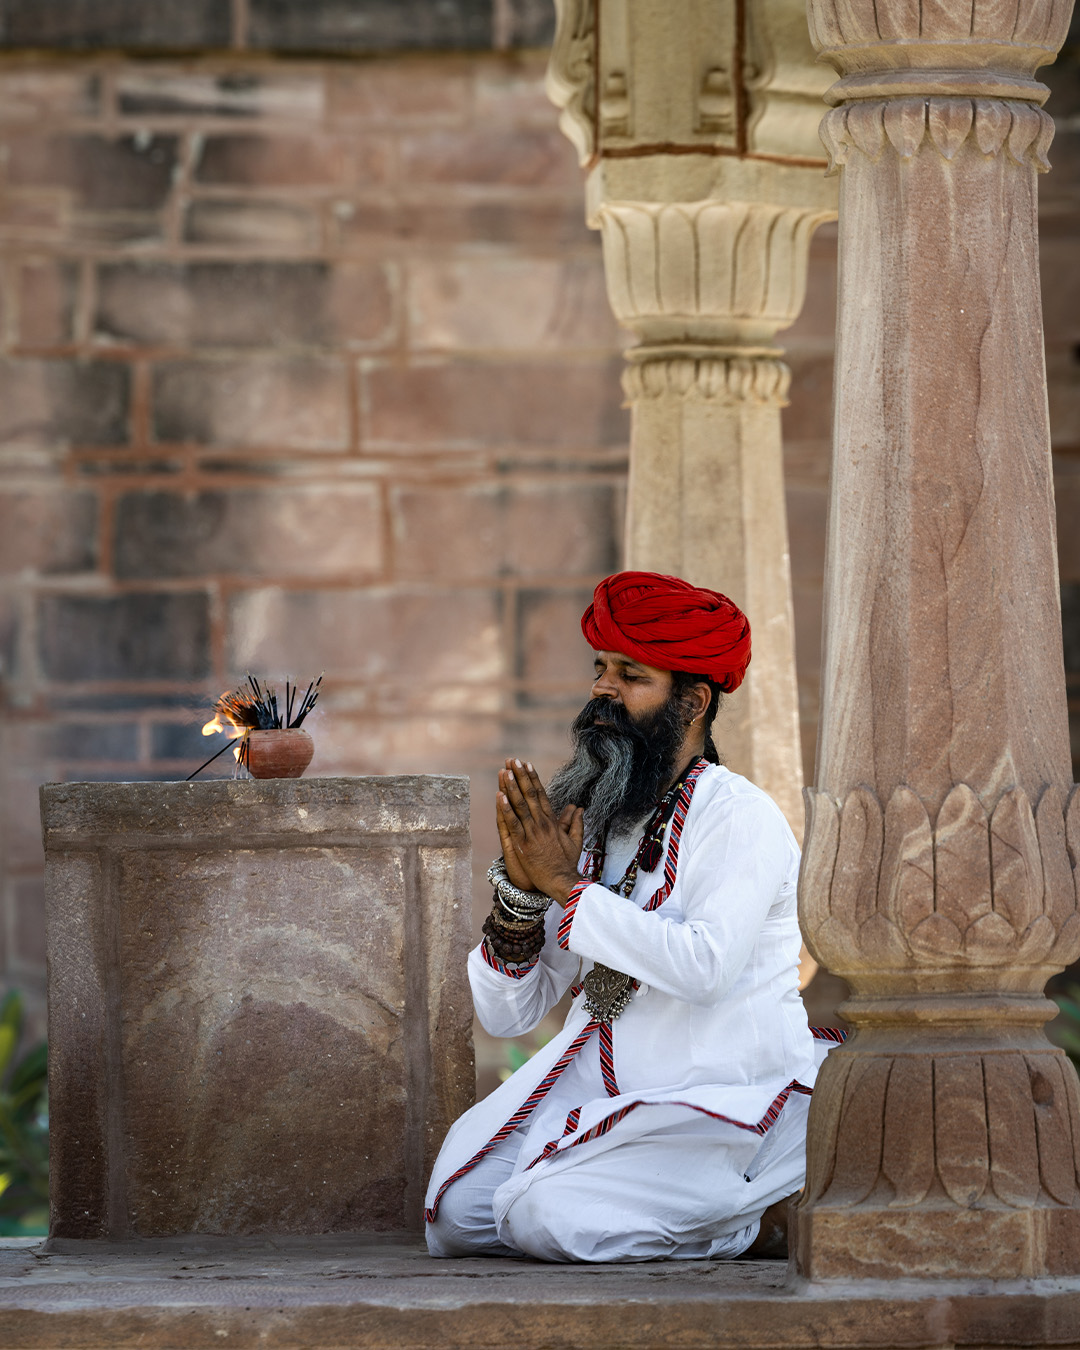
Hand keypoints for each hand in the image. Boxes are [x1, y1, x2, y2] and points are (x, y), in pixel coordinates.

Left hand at [496, 759, 583, 905]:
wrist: (562, 881)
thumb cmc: (567, 863)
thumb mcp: (575, 841)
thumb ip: (576, 823)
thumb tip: (578, 808)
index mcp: (553, 822)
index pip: (541, 795)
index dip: (533, 779)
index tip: (527, 765)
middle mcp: (542, 823)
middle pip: (530, 795)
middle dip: (520, 776)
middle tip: (513, 760)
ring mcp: (532, 833)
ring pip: (519, 805)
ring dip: (511, 787)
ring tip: (505, 771)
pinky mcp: (522, 843)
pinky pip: (512, 823)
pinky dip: (505, 809)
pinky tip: (499, 795)